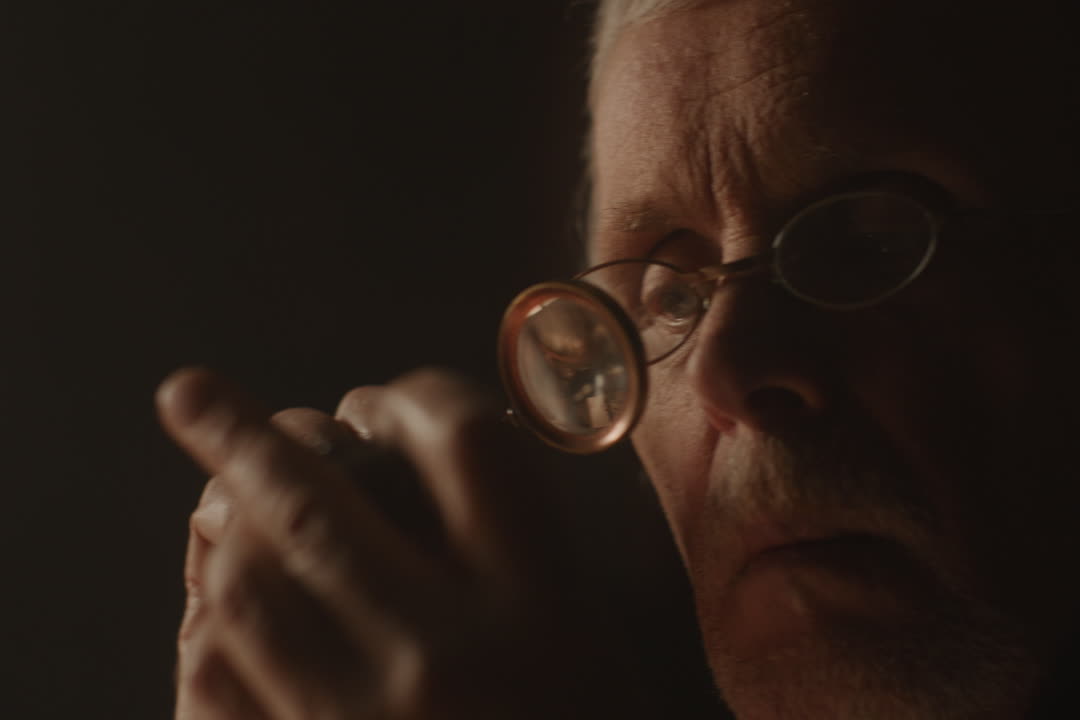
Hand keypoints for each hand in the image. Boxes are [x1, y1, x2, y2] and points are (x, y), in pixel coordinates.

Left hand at [162, 367, 607, 718]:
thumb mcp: (583, 632)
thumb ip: (510, 544)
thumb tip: (401, 464)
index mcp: (542, 602)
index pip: (465, 443)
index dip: (412, 399)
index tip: (385, 404)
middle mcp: (448, 649)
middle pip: (319, 499)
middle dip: (245, 434)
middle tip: (190, 395)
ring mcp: (366, 715)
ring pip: (246, 581)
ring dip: (221, 530)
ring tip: (220, 504)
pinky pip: (220, 675)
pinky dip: (211, 624)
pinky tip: (221, 604)